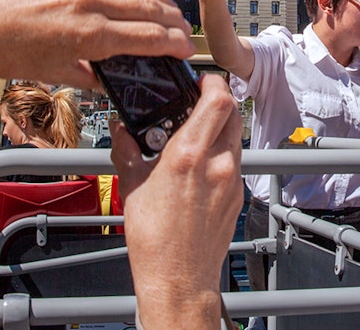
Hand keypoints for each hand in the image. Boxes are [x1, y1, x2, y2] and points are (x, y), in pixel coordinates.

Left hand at [0, 0, 194, 87]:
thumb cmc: (5, 55)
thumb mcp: (55, 74)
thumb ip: (92, 74)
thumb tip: (115, 75)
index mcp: (90, 37)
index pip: (148, 38)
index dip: (174, 44)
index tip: (185, 48)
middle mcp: (87, 5)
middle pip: (148, 8)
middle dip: (172, 20)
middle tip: (182, 27)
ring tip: (167, 4)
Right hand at [112, 74, 242, 325]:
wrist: (178, 278)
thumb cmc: (154, 239)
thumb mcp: (131, 186)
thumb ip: (128, 150)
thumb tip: (121, 130)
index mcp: (189, 156)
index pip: (217, 99)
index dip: (212, 83)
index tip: (200, 81)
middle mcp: (218, 164)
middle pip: (232, 113)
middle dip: (217, 102)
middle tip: (197, 104)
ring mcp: (232, 180)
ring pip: (235, 137)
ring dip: (219, 128)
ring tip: (194, 137)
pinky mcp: (238, 195)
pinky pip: (234, 162)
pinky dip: (221, 154)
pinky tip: (201, 166)